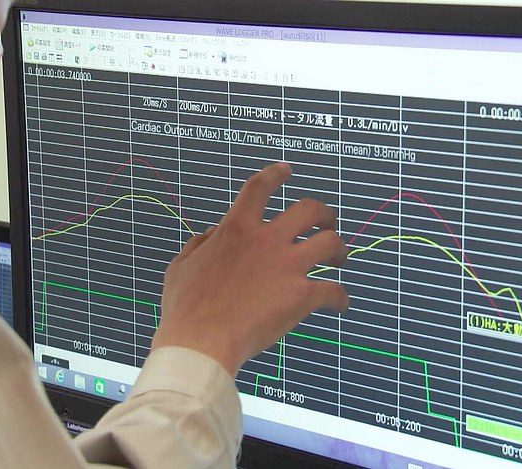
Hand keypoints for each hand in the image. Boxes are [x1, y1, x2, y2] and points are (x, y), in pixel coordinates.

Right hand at [151, 163, 348, 375]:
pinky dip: (341, 297)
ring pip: (331, 242)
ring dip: (339, 248)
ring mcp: (287, 267)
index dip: (275, 174)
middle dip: (324, 214)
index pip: (259, 188)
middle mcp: (267, 241)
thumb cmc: (185, 309)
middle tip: (327, 224)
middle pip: (310, 210)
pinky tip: (340, 304)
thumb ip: (198, 245)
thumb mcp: (180, 267)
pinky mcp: (301, 296)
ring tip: (339, 259)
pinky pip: (334, 290)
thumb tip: (210, 234)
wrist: (201, 343)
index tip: (286, 170)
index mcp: (237, 230)